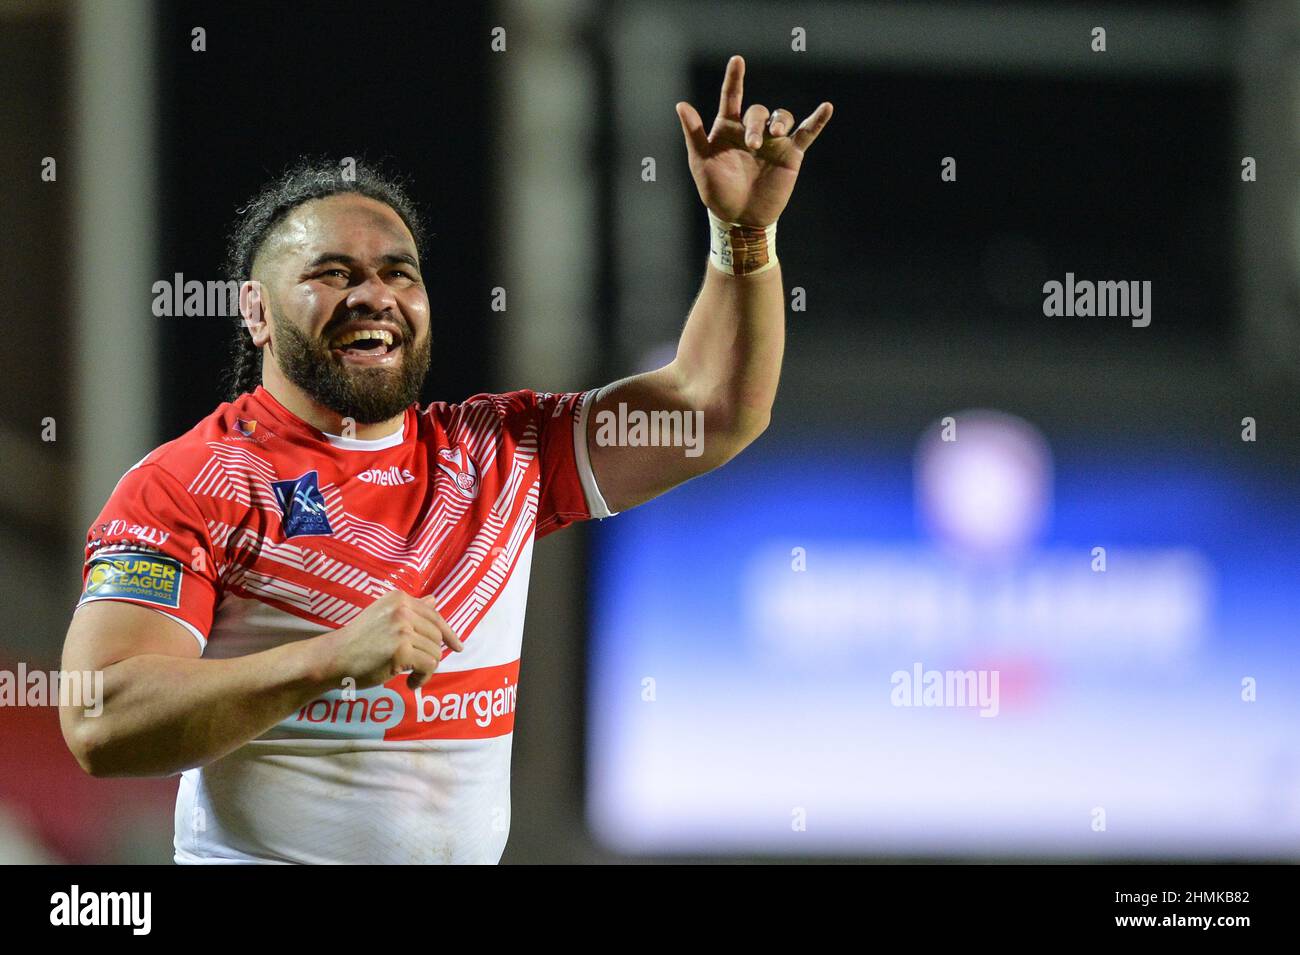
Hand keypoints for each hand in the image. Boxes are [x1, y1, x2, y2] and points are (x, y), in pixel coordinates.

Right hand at [317, 588, 463, 690]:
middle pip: (437, 636)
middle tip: (417, 668)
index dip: (448, 633)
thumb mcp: (383, 618)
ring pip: (435, 652)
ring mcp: (402, 629)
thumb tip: (434, 600)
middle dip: (432, 655)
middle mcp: (403, 610)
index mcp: (399, 599)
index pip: (434, 615)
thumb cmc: (357, 640)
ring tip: (410, 677)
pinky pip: (429, 666)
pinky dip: (423, 679)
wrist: (333, 657)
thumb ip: (410, 610)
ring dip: (426, 670)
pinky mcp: (401, 650)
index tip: (457, 646)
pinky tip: (411, 683)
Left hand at [675, 54, 832, 226]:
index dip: (734, 78)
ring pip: (781, 117)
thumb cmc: (716, 191)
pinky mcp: (790, 155)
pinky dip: (817, 120)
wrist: (739, 218)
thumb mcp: (701, 162)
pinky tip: (827, 108)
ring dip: (778, 122)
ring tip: (775, 135)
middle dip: (756, 125)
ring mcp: (773, 142)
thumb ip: (694, 133)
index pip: (731, 96)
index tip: (737, 60)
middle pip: (758, 112)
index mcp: (728, 128)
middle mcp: (752, 131)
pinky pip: (806, 133)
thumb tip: (681, 105)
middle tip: (753, 145)